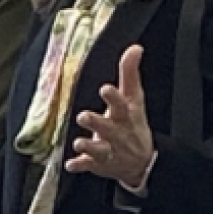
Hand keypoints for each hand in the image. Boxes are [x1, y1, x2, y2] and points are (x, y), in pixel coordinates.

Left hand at [66, 44, 154, 184]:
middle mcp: (117, 133)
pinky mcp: (98, 164)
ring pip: (98, 149)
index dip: (113, 97)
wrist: (143, 162)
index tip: (105, 89)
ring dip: (88, 145)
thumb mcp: (134, 100)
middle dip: (97, 122)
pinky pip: (88, 165)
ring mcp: (108, 150)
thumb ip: (130, 74)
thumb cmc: (132, 124)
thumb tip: (135, 48)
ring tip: (78, 142)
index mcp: (125, 116)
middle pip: (108, 127)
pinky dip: (80, 165)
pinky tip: (70, 165)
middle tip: (84, 116)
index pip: (121, 104)